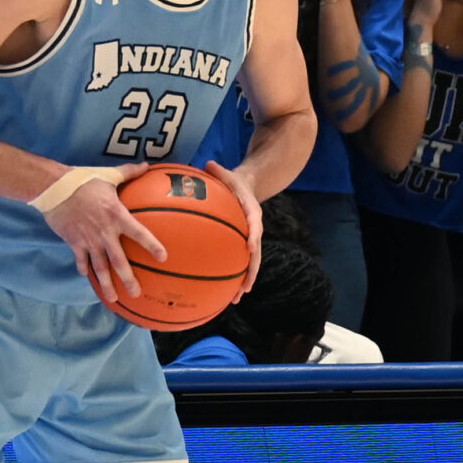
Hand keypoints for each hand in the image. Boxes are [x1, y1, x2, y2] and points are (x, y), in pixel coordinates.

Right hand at [47, 163, 161, 298]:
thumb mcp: (108, 175)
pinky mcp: (74, 242)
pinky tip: (88, 278)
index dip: (152, 245)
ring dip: (107, 284)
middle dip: (129, 279)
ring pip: (100, 267)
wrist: (54, 188)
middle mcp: (105, 232)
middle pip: (119, 261)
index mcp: (117, 215)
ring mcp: (89, 240)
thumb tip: (146, 165)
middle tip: (137, 293)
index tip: (163, 257)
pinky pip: (81, 260)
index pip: (139, 233)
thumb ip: (129, 172)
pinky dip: (85, 270)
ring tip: (114, 299)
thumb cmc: (84, 180)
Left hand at [207, 159, 263, 294]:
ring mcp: (249, 239)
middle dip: (251, 270)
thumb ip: (218, 171)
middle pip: (256, 252)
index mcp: (251, 211)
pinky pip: (238, 263)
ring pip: (249, 263)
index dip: (253, 234)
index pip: (255, 222)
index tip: (250, 246)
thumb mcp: (226, 173)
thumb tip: (206, 164)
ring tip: (237, 298)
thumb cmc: (232, 181)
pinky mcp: (241, 245)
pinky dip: (234, 277)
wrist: (246, 187)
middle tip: (245, 286)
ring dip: (244, 281)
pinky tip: (224, 294)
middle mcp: (253, 228)